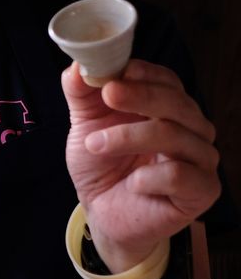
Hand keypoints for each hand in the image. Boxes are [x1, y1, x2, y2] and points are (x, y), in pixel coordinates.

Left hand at [62, 59, 219, 267]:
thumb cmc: (101, 166)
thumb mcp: (85, 126)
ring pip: (175, 136)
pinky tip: (133, 181)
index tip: (119, 71)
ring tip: (94, 145)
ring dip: (130, 136)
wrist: (101, 213)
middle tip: (108, 94)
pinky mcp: (202, 191)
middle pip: (177, 103)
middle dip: (141, 95)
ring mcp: (200, 160)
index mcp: (168, 108)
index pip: (168, 81)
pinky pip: (182, 175)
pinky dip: (151, 176)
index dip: (146, 73)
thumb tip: (77, 65)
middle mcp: (191, 130)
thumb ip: (82, 95)